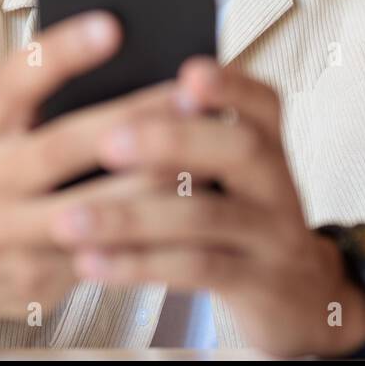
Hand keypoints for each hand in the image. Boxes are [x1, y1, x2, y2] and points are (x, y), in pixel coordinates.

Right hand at [0, 10, 185, 332]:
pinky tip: (190, 213)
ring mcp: (8, 232)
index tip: (113, 25)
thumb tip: (133, 54)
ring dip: (152, 182)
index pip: (16, 79)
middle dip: (132, 119)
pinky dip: (149, 233)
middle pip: (63, 144)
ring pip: (90, 208)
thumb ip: (48, 100)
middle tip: (189, 97)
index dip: (63, 51)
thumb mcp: (2, 134)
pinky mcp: (37, 276)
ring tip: (205, 155)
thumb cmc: (2, 178)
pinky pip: (104, 253)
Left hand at [39, 56, 364, 356]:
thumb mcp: (226, 172)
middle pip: (240, 149)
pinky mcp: (256, 282)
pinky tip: (90, 262)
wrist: (296, 292)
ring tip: (68, 219)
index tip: (187, 73)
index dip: (230, 86)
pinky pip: (196, 269)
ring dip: (131, 216)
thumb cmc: (235, 214)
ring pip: (206, 217)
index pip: (262, 102)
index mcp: (268, 141)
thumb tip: (101, 108)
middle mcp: (277, 182)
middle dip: (173, 141)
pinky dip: (138, 264)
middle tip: (107, 142)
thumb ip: (185, 138)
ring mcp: (272, 234)